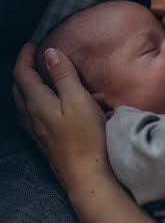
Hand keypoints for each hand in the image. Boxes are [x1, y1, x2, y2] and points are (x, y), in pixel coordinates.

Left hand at [12, 43, 111, 194]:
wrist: (89, 177)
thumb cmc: (87, 139)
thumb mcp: (78, 100)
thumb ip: (63, 76)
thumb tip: (50, 54)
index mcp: (38, 104)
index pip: (23, 75)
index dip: (25, 57)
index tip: (32, 45)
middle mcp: (33, 119)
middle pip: (19, 90)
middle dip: (23, 72)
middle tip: (32, 60)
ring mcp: (39, 134)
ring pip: (24, 105)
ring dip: (27, 89)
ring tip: (38, 80)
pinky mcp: (48, 144)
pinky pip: (33, 118)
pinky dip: (35, 105)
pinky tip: (48, 109)